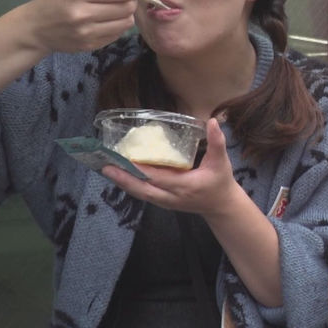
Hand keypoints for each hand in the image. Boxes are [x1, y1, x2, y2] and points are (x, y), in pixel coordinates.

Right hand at [23, 0, 144, 53]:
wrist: (35, 28)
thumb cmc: (56, 1)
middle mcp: (83, 14)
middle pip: (126, 8)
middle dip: (132, 1)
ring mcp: (87, 32)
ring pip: (126, 23)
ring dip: (127, 15)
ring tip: (116, 9)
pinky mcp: (90, 45)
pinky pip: (117, 34)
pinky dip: (118, 26)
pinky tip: (107, 21)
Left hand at [102, 118, 243, 216]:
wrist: (221, 206)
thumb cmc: (220, 181)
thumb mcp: (221, 161)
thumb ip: (217, 141)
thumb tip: (213, 121)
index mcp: (184, 185)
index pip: (158, 177)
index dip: (141, 169)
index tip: (126, 158)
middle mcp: (171, 196)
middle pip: (143, 188)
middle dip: (123, 178)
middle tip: (106, 166)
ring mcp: (166, 202)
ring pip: (140, 193)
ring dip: (124, 183)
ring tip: (108, 170)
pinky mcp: (164, 203)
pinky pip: (144, 194)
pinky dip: (131, 186)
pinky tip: (121, 177)